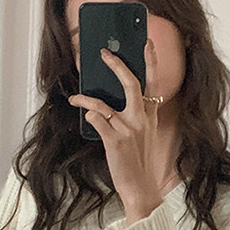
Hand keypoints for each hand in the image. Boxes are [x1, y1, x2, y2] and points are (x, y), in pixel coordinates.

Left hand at [68, 39, 164, 218]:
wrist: (141, 187)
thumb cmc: (139, 161)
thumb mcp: (144, 135)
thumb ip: (135, 116)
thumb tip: (110, 101)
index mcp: (150, 116)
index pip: (153, 82)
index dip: (151, 61)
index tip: (146, 42)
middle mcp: (141, 119)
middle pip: (132, 84)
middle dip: (118, 65)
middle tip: (105, 52)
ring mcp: (128, 129)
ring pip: (104, 104)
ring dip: (86, 97)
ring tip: (76, 95)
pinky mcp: (115, 141)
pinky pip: (96, 120)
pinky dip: (88, 115)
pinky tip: (83, 115)